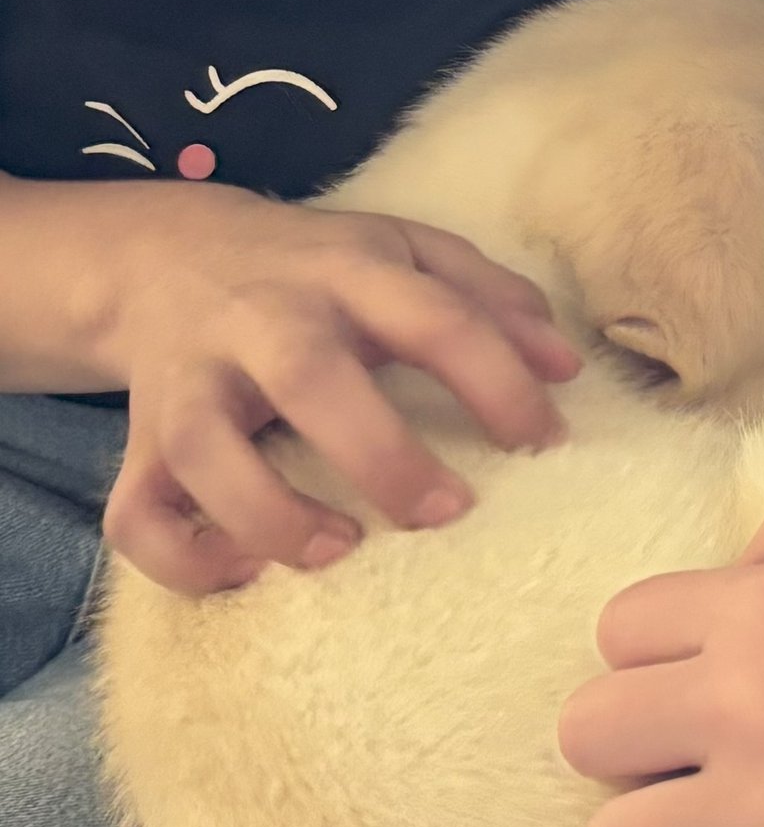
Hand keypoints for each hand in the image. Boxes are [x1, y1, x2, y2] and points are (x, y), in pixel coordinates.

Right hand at [82, 181, 578, 592]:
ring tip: (338, 551)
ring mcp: (189, 378)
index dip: (495, 380)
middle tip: (447, 512)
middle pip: (308, 375)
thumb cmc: (320, 272)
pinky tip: (246, 573)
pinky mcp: (141, 437)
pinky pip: (135, 510)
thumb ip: (494, 298)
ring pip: (200, 446)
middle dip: (380, 452)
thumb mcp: (410, 254)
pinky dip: (179, 557)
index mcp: (346, 272)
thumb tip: (566, 366)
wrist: (162, 253)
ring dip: (267, 512)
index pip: (432, 317)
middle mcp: (261, 319)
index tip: (543, 441)